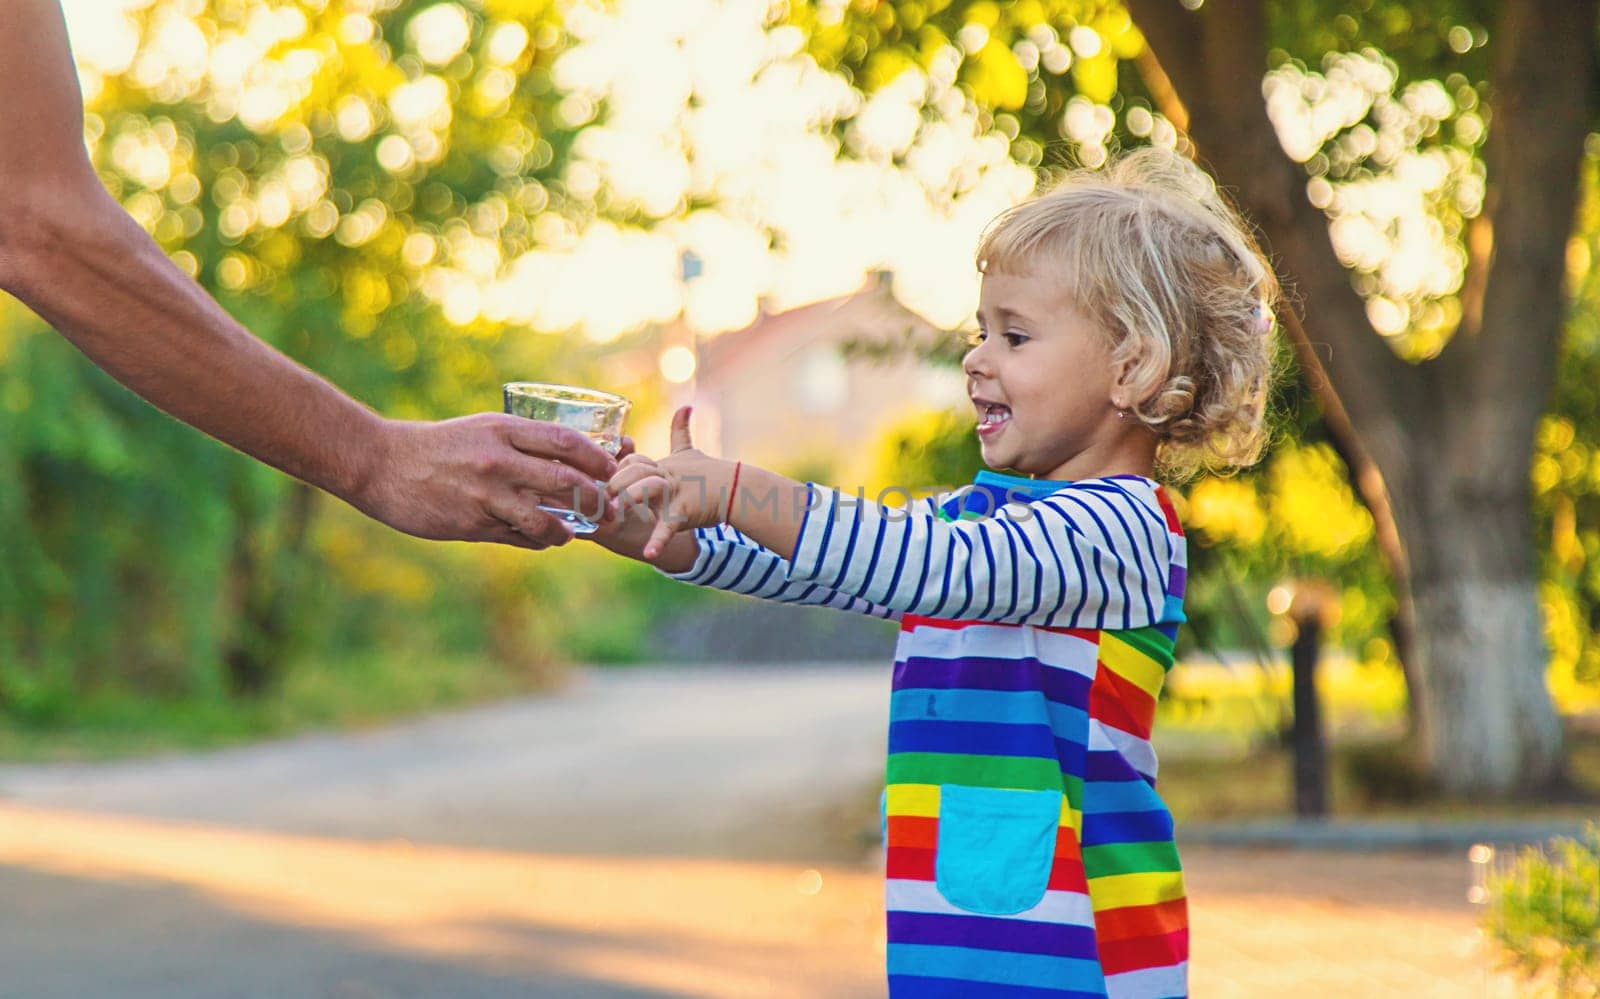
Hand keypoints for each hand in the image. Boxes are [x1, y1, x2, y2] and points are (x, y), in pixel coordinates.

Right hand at [349, 414, 623, 549]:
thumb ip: (519, 442)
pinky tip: (541, 540)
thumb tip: (563, 457)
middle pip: (565, 481)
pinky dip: (537, 541)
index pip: (565, 441)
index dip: (597, 457)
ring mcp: (485, 495)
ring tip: (572, 534)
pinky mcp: (471, 524)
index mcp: (502, 430)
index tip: (613, 468)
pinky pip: (518, 537)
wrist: (381, 465)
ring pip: (545, 519)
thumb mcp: (481, 429)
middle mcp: (498, 461)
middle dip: (597, 499)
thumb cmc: (438, 446)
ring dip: (568, 530)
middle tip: (612, 510)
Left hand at [606, 406, 733, 559]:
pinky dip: (659, 541)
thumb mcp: (689, 450)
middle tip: (606, 496)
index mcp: (660, 464)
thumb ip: (681, 430)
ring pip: (648, 489)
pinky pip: (668, 526)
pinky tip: (650, 553)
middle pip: (634, 471)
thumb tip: (686, 405)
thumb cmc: (709, 472)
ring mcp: (675, 492)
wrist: (735, 488)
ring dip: (633, 499)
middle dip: (617, 482)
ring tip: (619, 511)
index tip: (606, 482)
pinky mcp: (684, 512)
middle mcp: (665, 475)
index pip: (631, 461)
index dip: (617, 469)